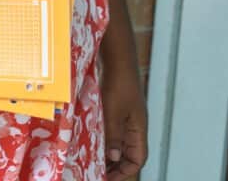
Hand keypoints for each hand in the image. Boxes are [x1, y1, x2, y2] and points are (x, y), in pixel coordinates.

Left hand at [102, 62, 147, 179]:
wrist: (117, 57)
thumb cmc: (118, 82)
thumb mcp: (113, 111)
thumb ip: (113, 134)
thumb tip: (114, 158)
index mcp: (138, 128)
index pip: (138, 159)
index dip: (126, 172)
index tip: (109, 178)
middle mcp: (133, 125)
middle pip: (128, 154)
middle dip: (115, 167)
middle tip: (97, 173)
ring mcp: (124, 117)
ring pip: (118, 143)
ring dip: (108, 154)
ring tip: (92, 162)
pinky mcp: (114, 109)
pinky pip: (110, 131)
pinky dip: (102, 139)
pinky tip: (89, 142)